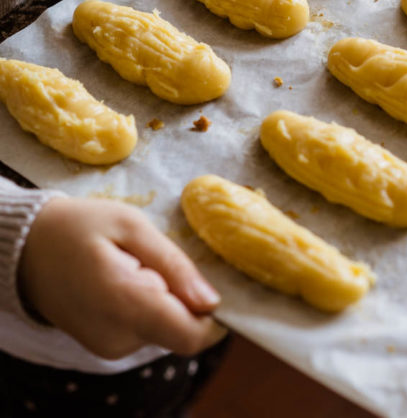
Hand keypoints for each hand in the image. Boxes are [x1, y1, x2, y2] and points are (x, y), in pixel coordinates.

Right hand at [18, 197, 221, 359]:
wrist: (26, 250)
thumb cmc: (80, 227)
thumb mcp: (131, 225)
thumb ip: (174, 264)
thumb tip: (212, 301)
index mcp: (126, 304)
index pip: (191, 336)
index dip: (214, 316)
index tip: (212, 281)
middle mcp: (119, 337)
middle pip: (182, 330)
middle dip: (185, 297)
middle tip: (157, 257)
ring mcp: (110, 347)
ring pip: (166, 329)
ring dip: (166, 298)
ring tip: (137, 263)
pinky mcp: (106, 346)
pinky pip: (147, 330)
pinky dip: (149, 305)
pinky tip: (128, 277)